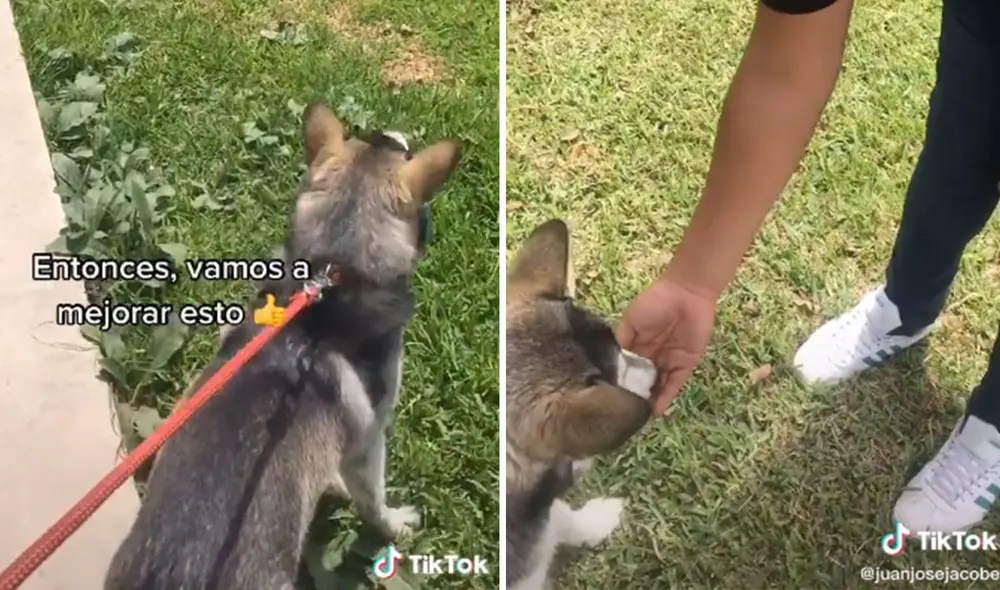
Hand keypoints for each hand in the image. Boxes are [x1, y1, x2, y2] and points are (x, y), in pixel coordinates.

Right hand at [616, 276, 716, 414]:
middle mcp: (652, 356)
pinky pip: (675, 383)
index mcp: (637, 345)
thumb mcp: (631, 321)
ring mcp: (669, 361)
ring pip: (658, 385)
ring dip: (650, 400)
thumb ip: (622, 342)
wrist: (687, 293)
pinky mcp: (686, 364)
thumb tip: (611, 364)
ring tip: (639, 416)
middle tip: (624, 413)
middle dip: (635, 395)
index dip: (621, 382)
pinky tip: (656, 409)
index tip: (610, 399)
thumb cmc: (655, 302)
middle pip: (642, 380)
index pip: (628, 369)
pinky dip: (667, 396)